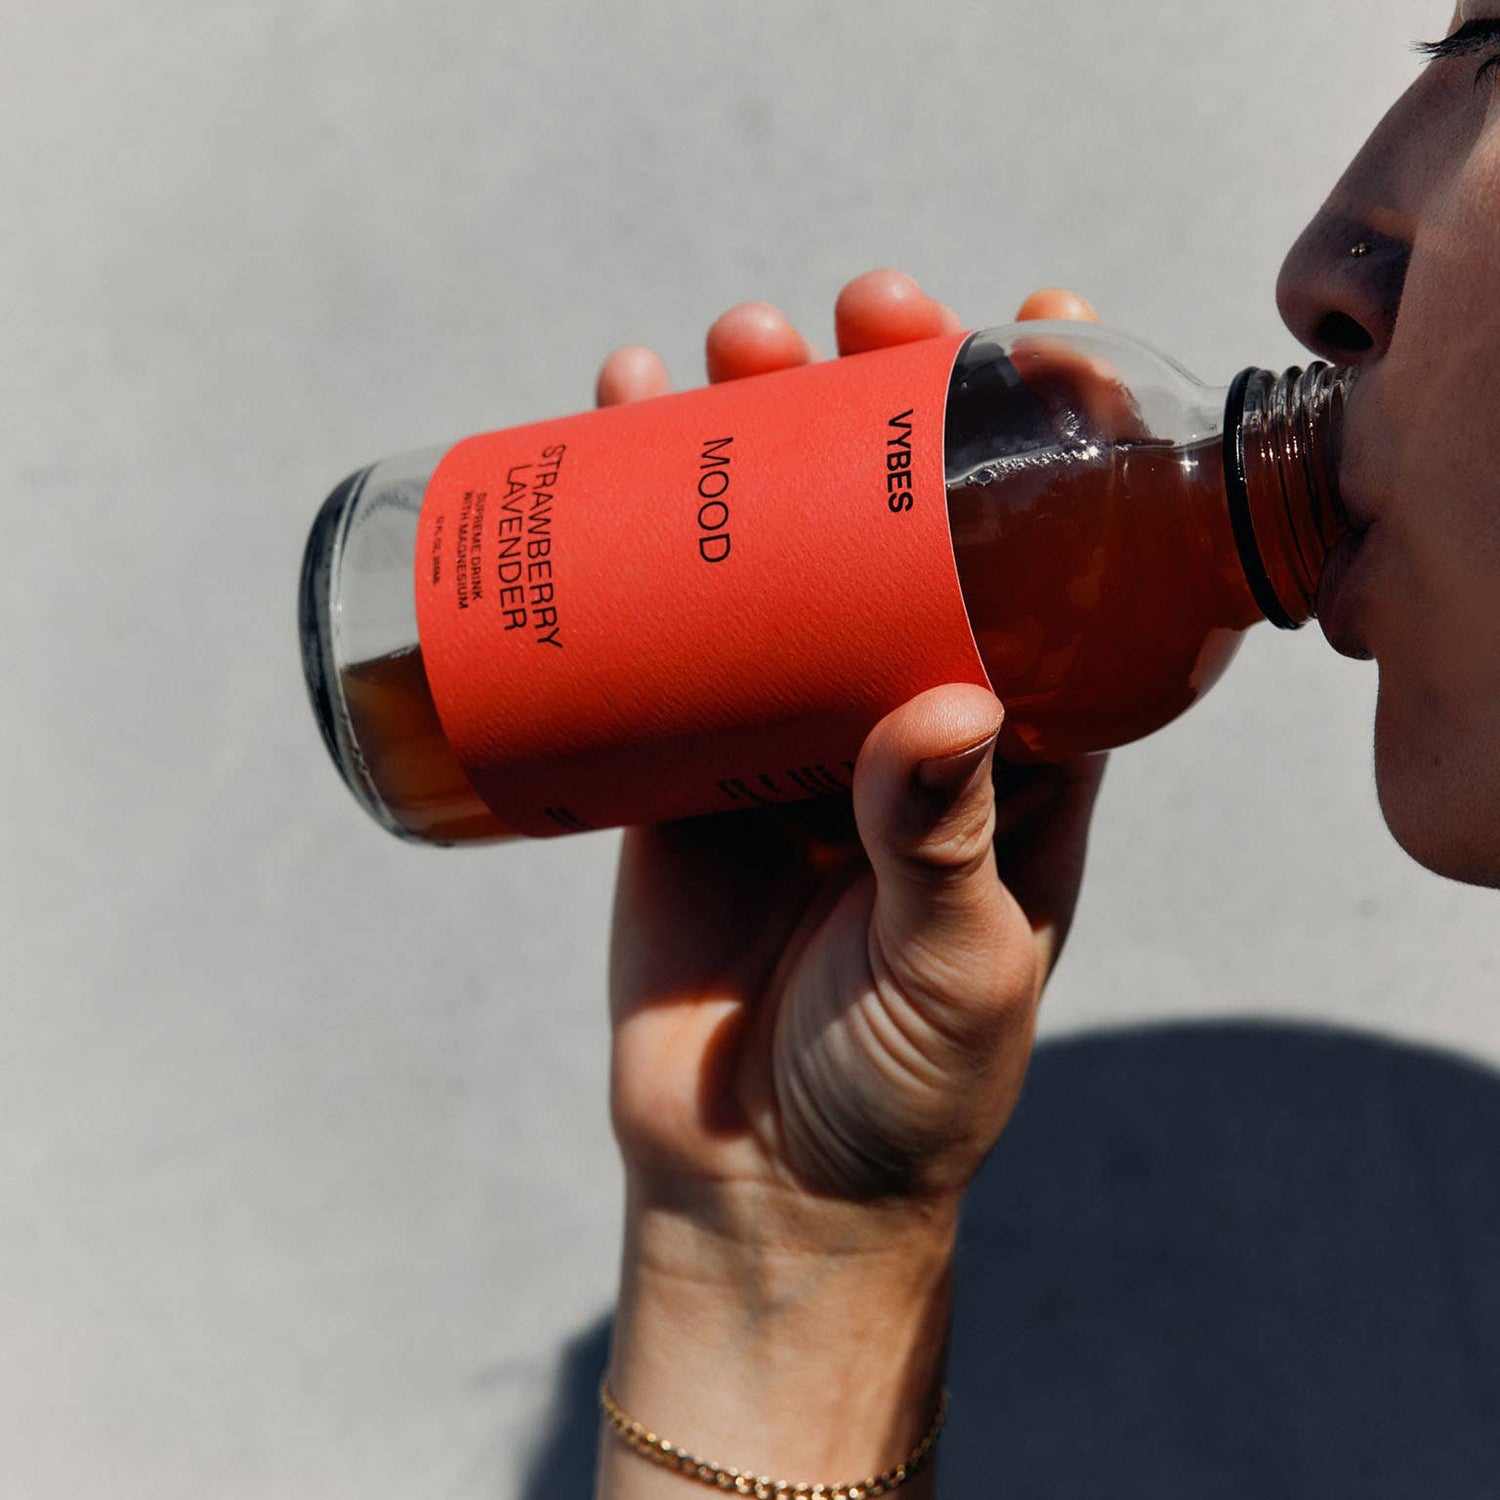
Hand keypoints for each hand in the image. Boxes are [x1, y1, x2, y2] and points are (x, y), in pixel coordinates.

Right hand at [595, 272, 1104, 1495]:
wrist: (759, 1182)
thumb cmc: (897, 1091)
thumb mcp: (955, 973)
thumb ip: (946, 850)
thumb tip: (942, 707)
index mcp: (1018, 746)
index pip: (1048, 560)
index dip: (1047, 440)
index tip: (1031, 323)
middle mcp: (907, 714)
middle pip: (893, 521)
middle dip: (868, 404)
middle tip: (837, 319)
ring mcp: (789, 729)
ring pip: (771, 550)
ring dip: (742, 434)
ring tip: (705, 352)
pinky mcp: (686, 763)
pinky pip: (662, 627)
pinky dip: (630, 530)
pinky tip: (603, 433)